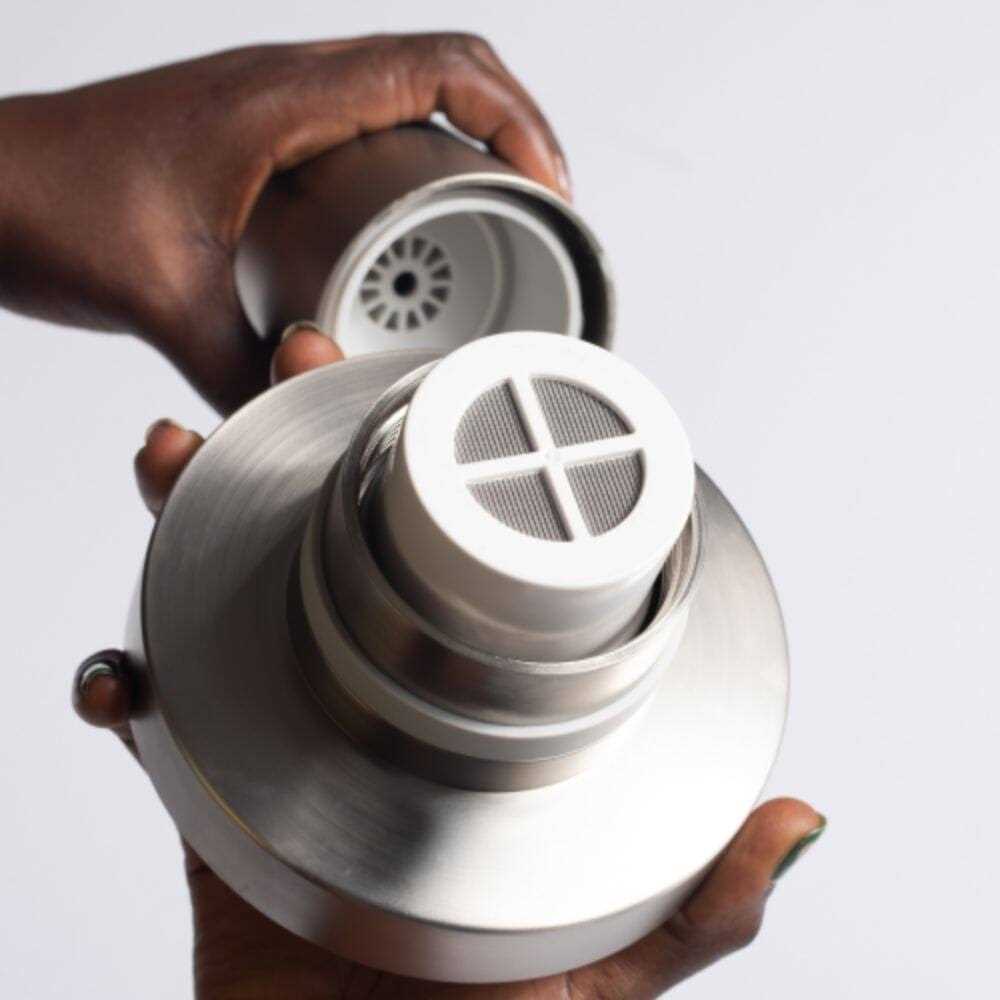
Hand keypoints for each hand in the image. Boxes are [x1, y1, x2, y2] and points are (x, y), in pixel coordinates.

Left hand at [0, 35, 568, 413]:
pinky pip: (369, 125)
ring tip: (499, 214)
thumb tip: (305, 419)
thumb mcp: (163, 302)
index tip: (548, 189)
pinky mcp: (266, 134)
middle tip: (538, 208)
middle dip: (513, 131)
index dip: (518, 122)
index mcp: (283, 99)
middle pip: (445, 67)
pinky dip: (418, 161)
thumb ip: (243, 375)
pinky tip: (417, 225)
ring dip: (469, 141)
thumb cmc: (47, 203)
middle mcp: (289, 86)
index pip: (442, 68)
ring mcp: (279, 105)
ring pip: (410, 92)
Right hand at [74, 327, 823, 997]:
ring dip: (191, 518)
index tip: (436, 411)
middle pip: (331, 551)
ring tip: (180, 459)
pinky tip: (125, 667)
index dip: (442, 489)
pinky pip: (155, 720)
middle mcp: (378, 713)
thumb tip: (797, 820)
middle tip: (295, 371)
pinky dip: (126, 681)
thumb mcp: (612, 969)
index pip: (457, 582)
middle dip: (306, 450)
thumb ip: (700, 899)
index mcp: (468, 729)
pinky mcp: (211, 792)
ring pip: (229, 597)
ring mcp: (290, 738)